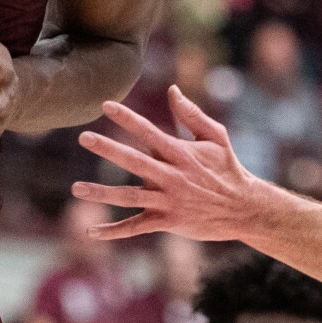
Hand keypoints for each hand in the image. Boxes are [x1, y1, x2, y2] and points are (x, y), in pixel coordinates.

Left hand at [73, 85, 274, 241]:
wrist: (244, 208)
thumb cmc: (228, 168)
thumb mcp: (216, 137)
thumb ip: (191, 115)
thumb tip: (172, 90)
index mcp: (181, 154)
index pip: (150, 132)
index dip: (128, 118)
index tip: (105, 105)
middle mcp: (173, 177)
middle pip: (135, 161)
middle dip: (109, 149)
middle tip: (84, 137)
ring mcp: (169, 201)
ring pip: (129, 197)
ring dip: (102, 193)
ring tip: (76, 188)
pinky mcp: (167, 222)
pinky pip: (136, 227)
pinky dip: (114, 231)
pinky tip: (91, 232)